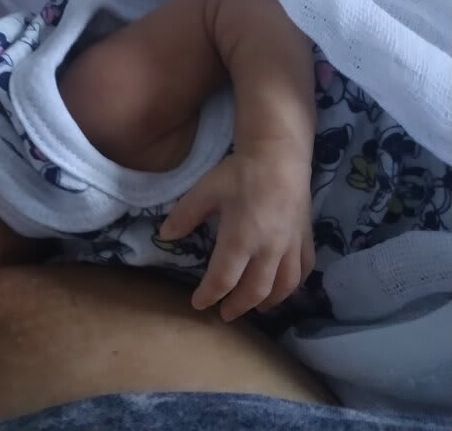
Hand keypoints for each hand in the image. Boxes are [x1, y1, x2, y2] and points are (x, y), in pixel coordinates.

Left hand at [159, 146, 314, 321]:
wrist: (280, 155)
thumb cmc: (240, 173)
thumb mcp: (205, 191)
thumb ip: (184, 216)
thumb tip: (164, 236)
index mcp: (241, 239)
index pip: (223, 279)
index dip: (209, 295)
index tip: (199, 304)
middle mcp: (269, 249)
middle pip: (254, 290)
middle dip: (238, 306)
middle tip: (225, 314)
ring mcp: (291, 245)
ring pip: (283, 286)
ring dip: (266, 302)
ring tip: (253, 308)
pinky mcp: (305, 238)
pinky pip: (303, 270)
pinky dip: (292, 286)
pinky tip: (283, 289)